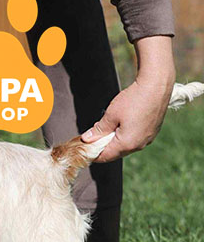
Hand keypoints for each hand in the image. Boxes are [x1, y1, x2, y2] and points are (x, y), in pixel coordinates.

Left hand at [81, 36, 174, 162]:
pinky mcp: (152, 132)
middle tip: (91, 138)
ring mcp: (147, 139)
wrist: (157, 85)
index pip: (105, 156)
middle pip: (116, 153)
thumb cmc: (133, 100)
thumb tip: (86, 139)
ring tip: (104, 130)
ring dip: (113, 141)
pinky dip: (124, 136)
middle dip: (102, 148)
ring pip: (125, 146)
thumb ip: (98, 130)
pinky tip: (118, 125)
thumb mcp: (110, 115)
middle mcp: (139, 145)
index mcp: (127, 144)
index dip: (92, 154)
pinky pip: (135, 139)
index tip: (83, 148)